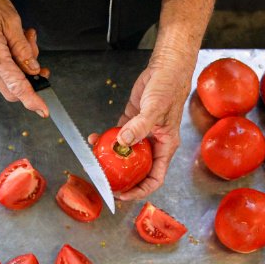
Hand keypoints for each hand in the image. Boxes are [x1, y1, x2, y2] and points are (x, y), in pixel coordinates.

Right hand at [0, 0, 48, 115]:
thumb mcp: (12, 22)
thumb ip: (23, 49)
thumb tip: (33, 69)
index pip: (16, 85)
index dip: (32, 99)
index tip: (44, 109)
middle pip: (13, 88)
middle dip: (31, 81)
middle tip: (42, 66)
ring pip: (10, 79)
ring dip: (25, 67)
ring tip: (28, 40)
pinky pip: (5, 69)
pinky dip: (17, 62)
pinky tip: (20, 43)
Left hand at [109, 50, 193, 200]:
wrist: (165, 69)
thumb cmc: (169, 88)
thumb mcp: (155, 109)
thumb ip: (139, 127)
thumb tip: (123, 142)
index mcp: (165, 147)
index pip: (154, 178)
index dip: (139, 190)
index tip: (123, 195)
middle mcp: (154, 144)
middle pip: (138, 170)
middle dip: (122, 178)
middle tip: (105, 182)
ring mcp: (142, 134)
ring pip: (125, 154)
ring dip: (110, 157)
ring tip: (95, 158)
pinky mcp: (132, 122)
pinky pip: (118, 136)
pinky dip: (107, 139)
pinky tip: (96, 139)